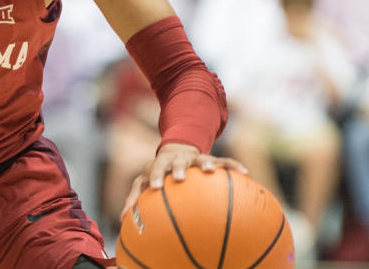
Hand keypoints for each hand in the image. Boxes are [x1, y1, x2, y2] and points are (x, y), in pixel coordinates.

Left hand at [120, 143, 246, 217]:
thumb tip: (122, 218)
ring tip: (211, 170)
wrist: (175, 149)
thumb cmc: (157, 172)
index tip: (154, 187)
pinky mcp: (210, 158)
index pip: (156, 169)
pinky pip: (225, 162)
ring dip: (205, 163)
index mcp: (161, 164)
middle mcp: (177, 159)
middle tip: (179, 177)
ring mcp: (194, 158)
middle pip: (177, 162)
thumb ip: (134, 197)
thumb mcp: (144, 181)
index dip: (155, 177)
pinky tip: (246, 172)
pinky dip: (234, 165)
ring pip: (201, 159)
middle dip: (178, 168)